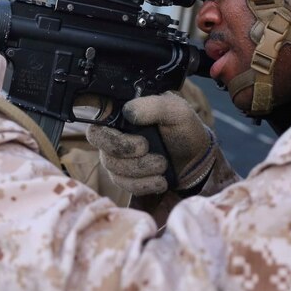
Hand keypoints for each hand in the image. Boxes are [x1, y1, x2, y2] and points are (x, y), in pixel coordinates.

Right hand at [87, 93, 216, 195]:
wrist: (195, 159)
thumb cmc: (183, 129)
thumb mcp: (176, 110)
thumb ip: (153, 105)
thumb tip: (128, 111)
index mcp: (122, 116)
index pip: (96, 126)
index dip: (105, 135)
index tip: (136, 141)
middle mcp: (114, 137)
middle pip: (103, 148)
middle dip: (126, 151)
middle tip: (148, 148)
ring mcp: (117, 159)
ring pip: (113, 168)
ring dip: (141, 169)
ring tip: (163, 164)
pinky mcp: (124, 178)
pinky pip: (124, 185)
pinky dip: (145, 184)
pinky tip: (161, 180)